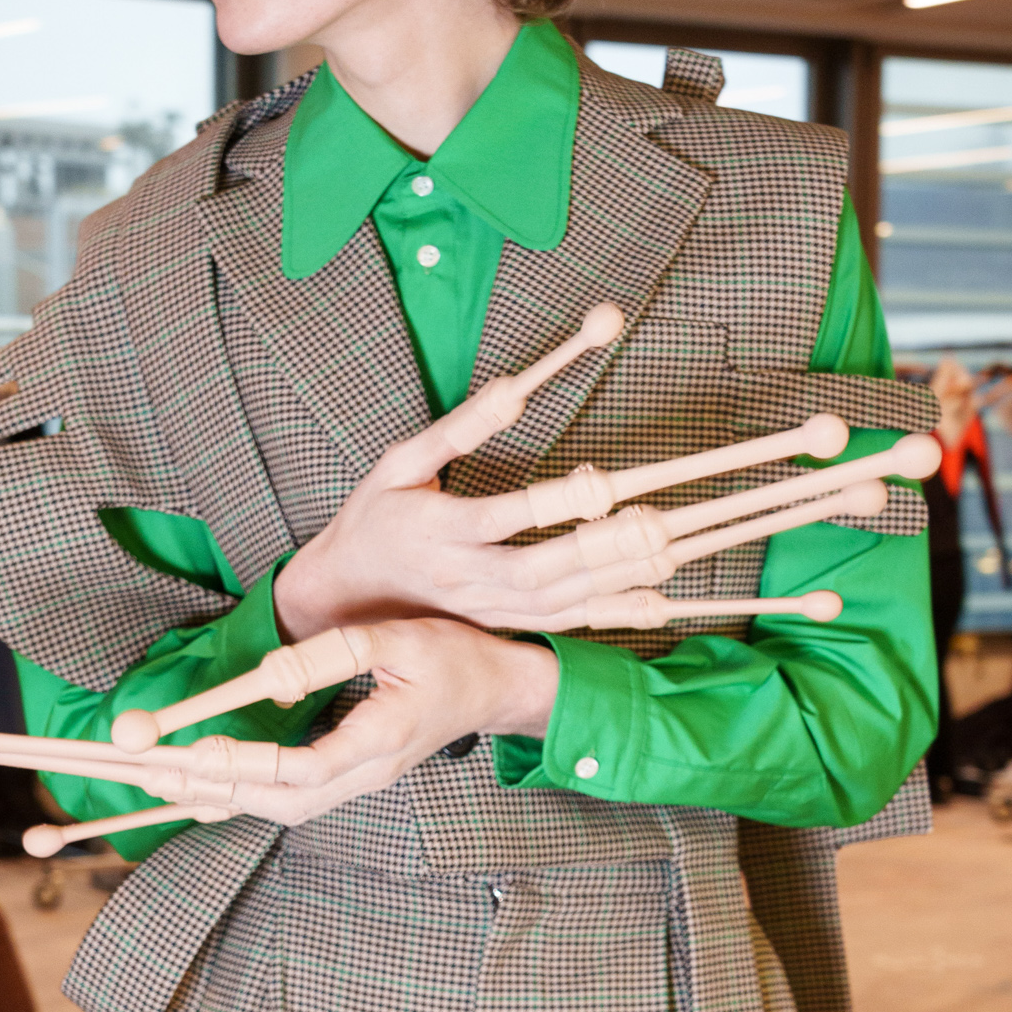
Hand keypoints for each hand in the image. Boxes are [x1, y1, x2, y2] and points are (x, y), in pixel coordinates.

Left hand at [112, 619, 558, 825]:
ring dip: (223, 795)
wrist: (497, 689)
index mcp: (382, 741)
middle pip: (283, 801)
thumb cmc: (453, 656)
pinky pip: (290, 799)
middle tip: (152, 769)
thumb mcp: (397, 638)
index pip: (305, 768)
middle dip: (217, 787)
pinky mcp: (352, 778)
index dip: (248, 764)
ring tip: (159, 780)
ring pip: (283, 807)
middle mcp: (369, 774)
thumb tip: (268, 677)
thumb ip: (332, 655)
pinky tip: (201, 789)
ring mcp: (361, 783)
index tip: (196, 750)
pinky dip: (243, 796)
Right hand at [274, 305, 627, 639]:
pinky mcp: (499, 624)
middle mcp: (464, 576)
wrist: (345, 595)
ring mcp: (483, 608)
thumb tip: (514, 387)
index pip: (505, 517)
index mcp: (439, 530)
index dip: (557, 502)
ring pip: (556, 604)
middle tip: (654, 521)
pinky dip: (608, 610)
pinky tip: (651, 591)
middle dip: (599, 549)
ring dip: (613, 580)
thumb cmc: (376, 517)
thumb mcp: (399, 463)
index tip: (603, 479)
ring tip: (666, 549)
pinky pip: (560, 623)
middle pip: (539, 570)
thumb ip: (457, 429)